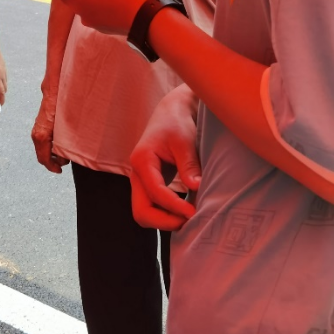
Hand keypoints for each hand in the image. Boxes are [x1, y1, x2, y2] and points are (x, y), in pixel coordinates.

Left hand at [0, 38, 7, 104]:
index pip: (1, 92)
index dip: (1, 100)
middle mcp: (2, 73)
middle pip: (4, 88)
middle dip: (0, 94)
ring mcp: (3, 68)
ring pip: (4, 81)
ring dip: (0, 87)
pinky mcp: (2, 64)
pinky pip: (3, 75)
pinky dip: (0, 80)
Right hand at [31, 93, 68, 173]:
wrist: (55, 91)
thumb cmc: (61, 107)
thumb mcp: (65, 129)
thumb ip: (64, 144)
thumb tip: (65, 157)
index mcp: (41, 136)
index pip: (44, 159)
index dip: (52, 167)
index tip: (60, 171)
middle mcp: (36, 134)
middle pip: (42, 156)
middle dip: (53, 162)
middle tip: (65, 162)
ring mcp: (37, 130)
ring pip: (42, 149)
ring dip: (52, 154)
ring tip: (64, 154)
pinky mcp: (40, 126)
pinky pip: (43, 141)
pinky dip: (50, 147)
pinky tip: (60, 144)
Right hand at [129, 85, 200, 230]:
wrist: (171, 112)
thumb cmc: (177, 122)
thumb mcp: (185, 141)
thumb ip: (188, 165)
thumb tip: (196, 188)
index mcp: (142, 161)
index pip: (155, 193)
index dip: (174, 207)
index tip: (194, 213)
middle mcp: (137, 174)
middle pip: (141, 211)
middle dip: (164, 221)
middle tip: (189, 221)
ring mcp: (141, 180)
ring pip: (144, 212)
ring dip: (164, 220)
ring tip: (189, 218)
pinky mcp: (149, 184)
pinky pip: (152, 206)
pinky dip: (166, 214)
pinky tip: (185, 210)